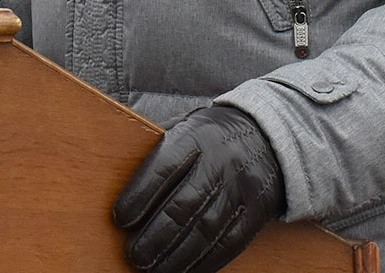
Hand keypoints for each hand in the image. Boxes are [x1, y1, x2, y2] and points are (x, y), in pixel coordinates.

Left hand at [113, 106, 284, 272]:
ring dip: (177, 255)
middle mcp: (220, 163)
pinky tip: (185, 271)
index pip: (163, 167)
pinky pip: (229, 244)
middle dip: (155, 235)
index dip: (139, 195)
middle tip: (133, 255)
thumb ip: (156, 147)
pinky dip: (205, 262)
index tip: (119, 219)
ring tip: (152, 270)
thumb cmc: (211, 137)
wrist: (270, 138)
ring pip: (206, 229)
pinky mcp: (255, 214)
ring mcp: (240, 190)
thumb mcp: (184, 127)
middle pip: (184, 205)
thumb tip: (114, 166)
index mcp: (196, 137)